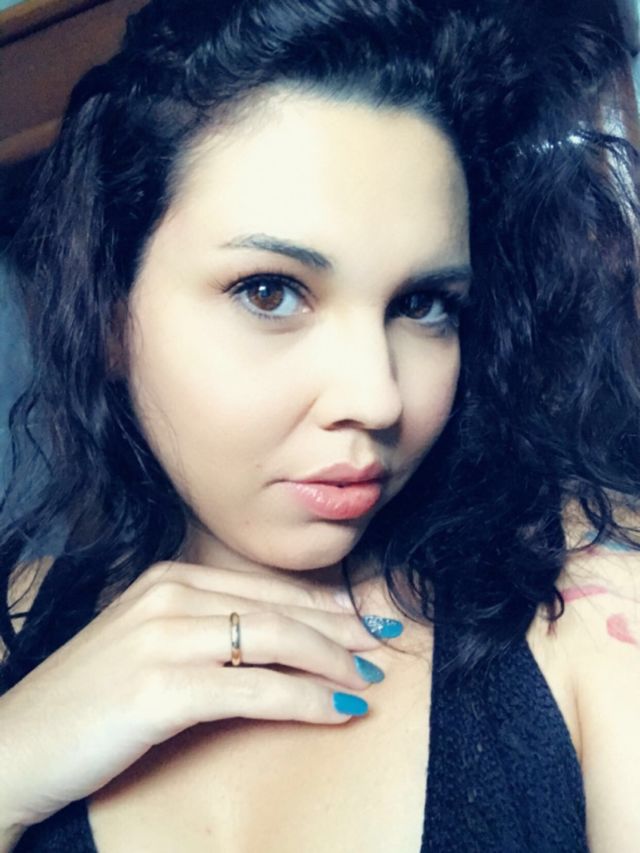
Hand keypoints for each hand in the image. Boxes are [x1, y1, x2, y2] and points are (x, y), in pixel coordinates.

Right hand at [0, 560, 384, 831]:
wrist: (16, 745)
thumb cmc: (90, 699)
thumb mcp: (149, 644)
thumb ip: (205, 629)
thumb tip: (276, 642)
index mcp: (167, 578)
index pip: (265, 588)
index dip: (324, 605)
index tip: (365, 619)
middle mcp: (168, 596)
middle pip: (278, 610)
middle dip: (341, 629)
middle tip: (383, 646)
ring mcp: (163, 638)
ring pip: (275, 642)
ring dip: (332, 663)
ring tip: (368, 681)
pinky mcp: (161, 688)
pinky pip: (256, 690)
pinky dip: (306, 701)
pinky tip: (338, 711)